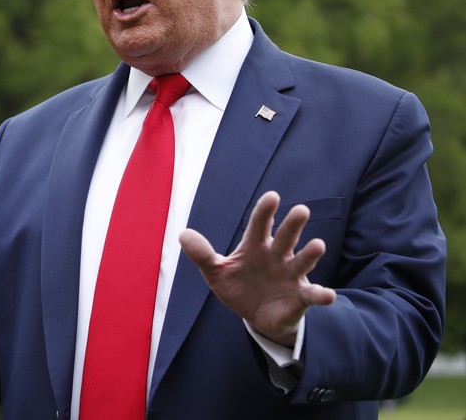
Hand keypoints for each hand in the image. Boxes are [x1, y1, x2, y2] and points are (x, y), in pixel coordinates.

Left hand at [179, 191, 335, 346]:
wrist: (256, 316)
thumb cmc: (239, 286)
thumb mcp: (217, 272)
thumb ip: (202, 254)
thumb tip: (183, 235)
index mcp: (256, 247)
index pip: (260, 225)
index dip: (265, 212)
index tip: (272, 197)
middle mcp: (277, 256)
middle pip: (286, 237)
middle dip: (293, 225)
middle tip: (301, 210)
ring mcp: (291, 276)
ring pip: (303, 261)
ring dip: (310, 254)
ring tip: (318, 245)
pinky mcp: (300, 297)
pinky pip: (313, 295)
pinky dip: (322, 295)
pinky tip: (328, 295)